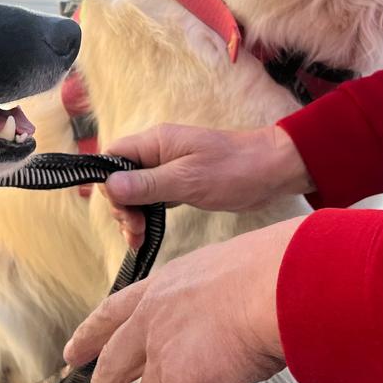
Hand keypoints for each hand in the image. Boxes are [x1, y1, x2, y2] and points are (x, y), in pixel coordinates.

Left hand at [64, 219, 297, 382]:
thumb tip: (238, 320)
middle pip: (115, 362)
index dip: (94, 333)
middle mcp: (155, 316)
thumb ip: (220, 299)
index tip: (74, 353)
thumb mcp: (234, 272)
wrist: (285, 283)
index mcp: (167, 283)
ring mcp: (164, 350)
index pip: (118, 309)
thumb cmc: (281, 269)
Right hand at [102, 123, 311, 247]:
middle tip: (135, 230)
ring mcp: (168, 169)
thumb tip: (109, 186)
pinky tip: (145, 236)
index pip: (113, 157)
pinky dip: (146, 216)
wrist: (274, 171)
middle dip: (122, 206)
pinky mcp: (180, 185)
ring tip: (139, 239)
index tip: (123, 210)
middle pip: (121, 178)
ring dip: (132, 215)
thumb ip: (147, 183)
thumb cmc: (234, 170)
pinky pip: (152, 199)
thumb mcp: (188, 179)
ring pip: (135, 191)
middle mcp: (157, 153)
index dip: (108, 183)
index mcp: (155, 143)